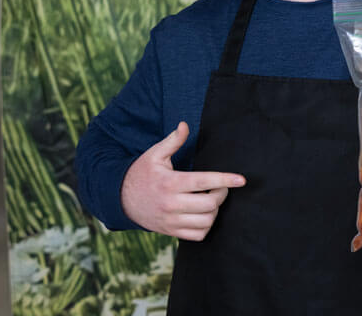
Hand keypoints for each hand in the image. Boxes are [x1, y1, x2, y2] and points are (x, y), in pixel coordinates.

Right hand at [120, 122, 245, 240]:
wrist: (120, 199)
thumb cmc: (141, 173)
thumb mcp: (154, 155)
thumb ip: (172, 141)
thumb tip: (185, 125)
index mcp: (170, 183)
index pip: (204, 182)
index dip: (225, 180)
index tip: (241, 180)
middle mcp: (171, 204)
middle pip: (209, 204)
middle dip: (221, 194)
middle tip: (220, 187)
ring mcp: (171, 221)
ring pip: (206, 221)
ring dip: (215, 211)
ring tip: (211, 200)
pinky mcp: (171, 232)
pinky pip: (198, 235)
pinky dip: (206, 226)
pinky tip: (203, 214)